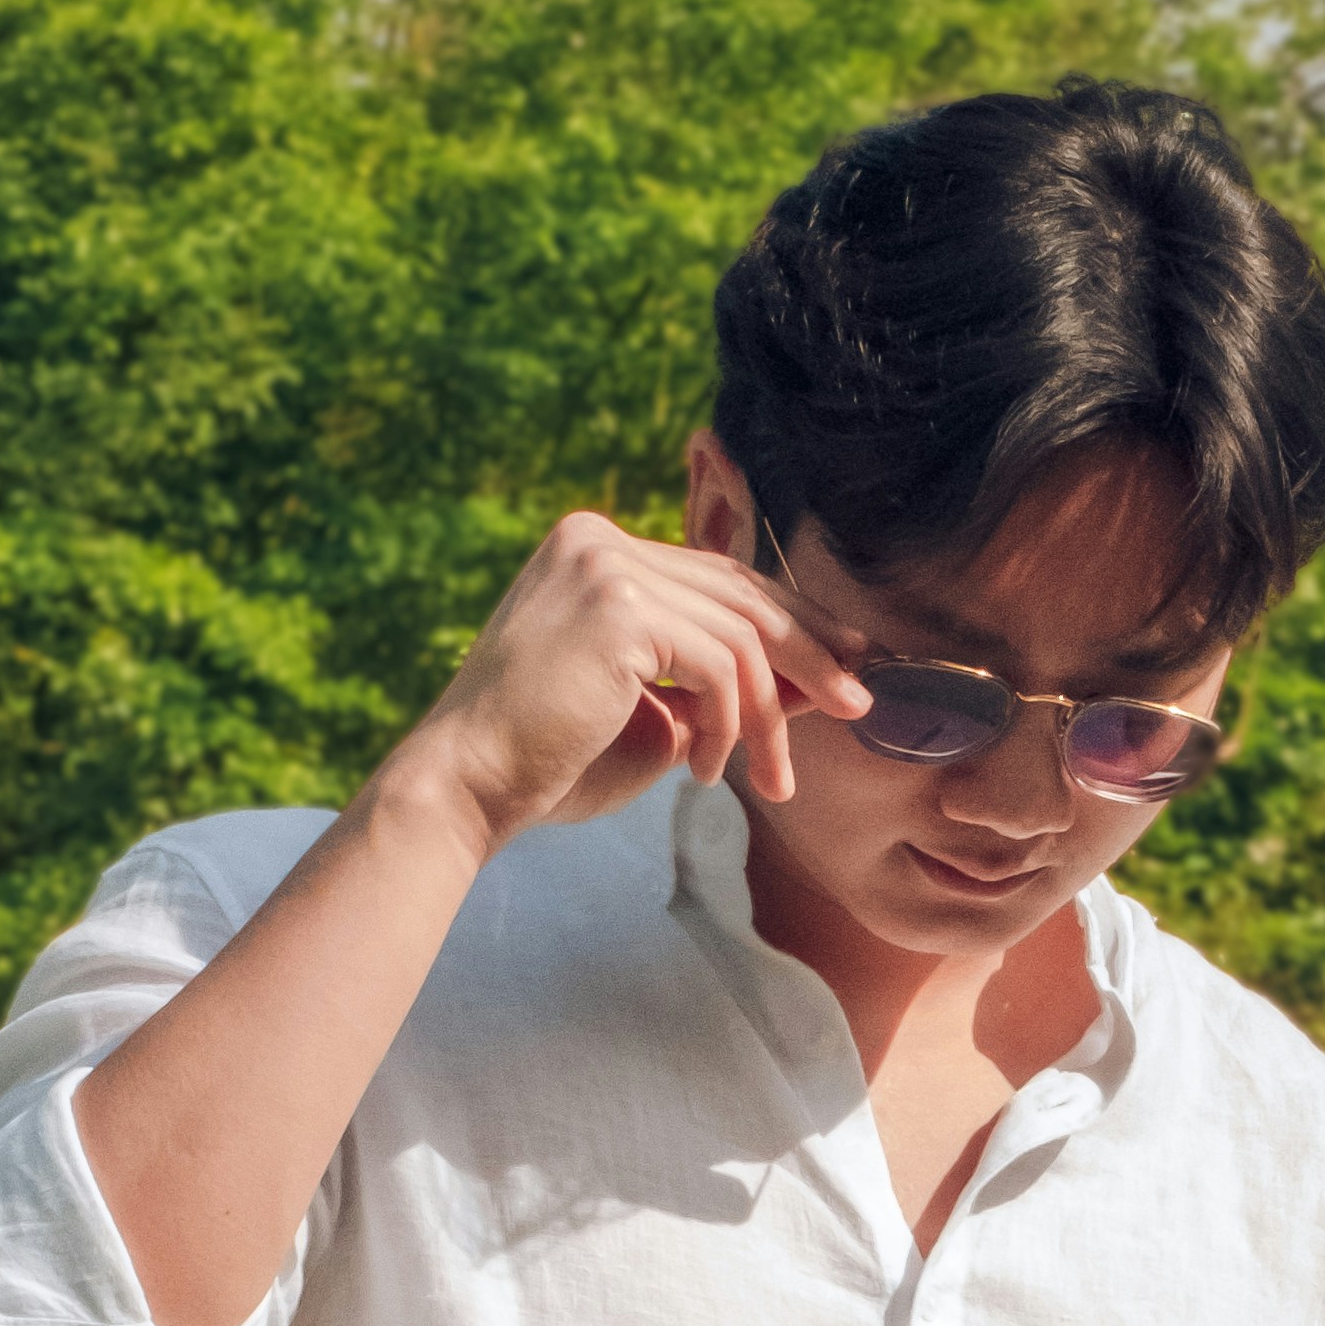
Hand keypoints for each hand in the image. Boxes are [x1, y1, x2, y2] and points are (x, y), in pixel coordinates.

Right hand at [385, 510, 864, 858]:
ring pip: (741, 635)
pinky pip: (720, 665)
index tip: (844, 659)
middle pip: (742, 592)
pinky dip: (730, 725)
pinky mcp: (618, 607)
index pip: (718, 577)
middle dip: (810, 653)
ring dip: (768, 717)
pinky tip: (708, 771)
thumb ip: (724, 683)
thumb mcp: (656, 710)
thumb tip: (821, 675)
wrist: (468, 787)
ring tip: (770, 780)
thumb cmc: (551, 761)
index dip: (790, 618)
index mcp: (593, 548)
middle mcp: (596, 538)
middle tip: (856, 705)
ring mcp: (604, 564)